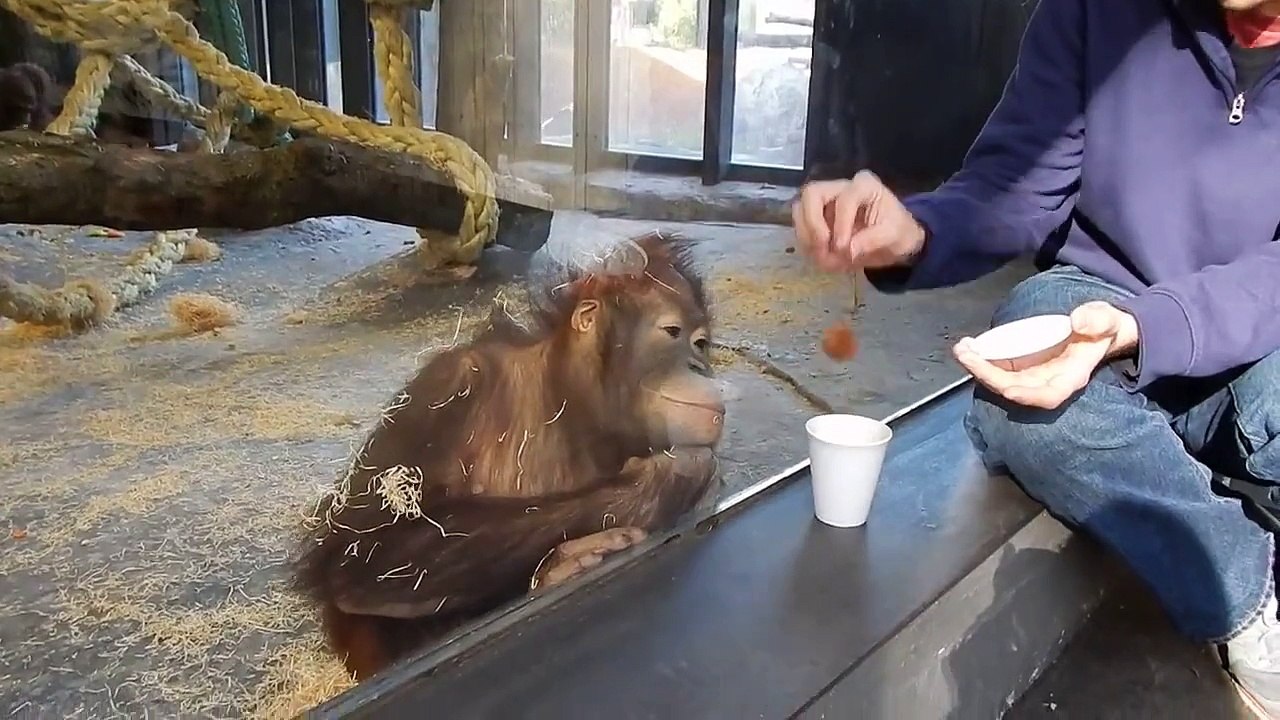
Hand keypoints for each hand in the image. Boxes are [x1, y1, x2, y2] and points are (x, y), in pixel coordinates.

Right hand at [791, 170, 927, 271]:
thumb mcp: (894, 236)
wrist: (893, 243)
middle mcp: (840, 188)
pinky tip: (823, 257)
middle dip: (813, 224)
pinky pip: (801, 228)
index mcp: (864, 186)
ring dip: (807, 237)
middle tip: (822, 248)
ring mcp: (825, 203)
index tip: (845, 249)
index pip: (844, 199)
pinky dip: (807, 245)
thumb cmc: (898, 233)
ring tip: (823, 256)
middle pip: (811, 194)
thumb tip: (849, 249)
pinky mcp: (816, 218)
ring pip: (800, 210)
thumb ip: (873, 240)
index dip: (841, 225)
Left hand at [952, 301, 1139, 409]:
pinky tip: (967, 346)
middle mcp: (1047, 381)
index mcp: (1071, 376)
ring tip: (961, 349)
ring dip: (978, 367)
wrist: (1097, 331)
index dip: (1029, 396)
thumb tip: (1078, 323)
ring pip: (1001, 380)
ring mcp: (1032, 375)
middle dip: (988, 375)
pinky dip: (981, 359)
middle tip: (966, 355)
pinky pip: (998, 367)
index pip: (1049, 395)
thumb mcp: (1107, 319)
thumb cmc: (1103, 327)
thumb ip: (1098, 320)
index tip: (1009, 390)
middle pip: (1014, 388)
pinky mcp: (1021, 365)